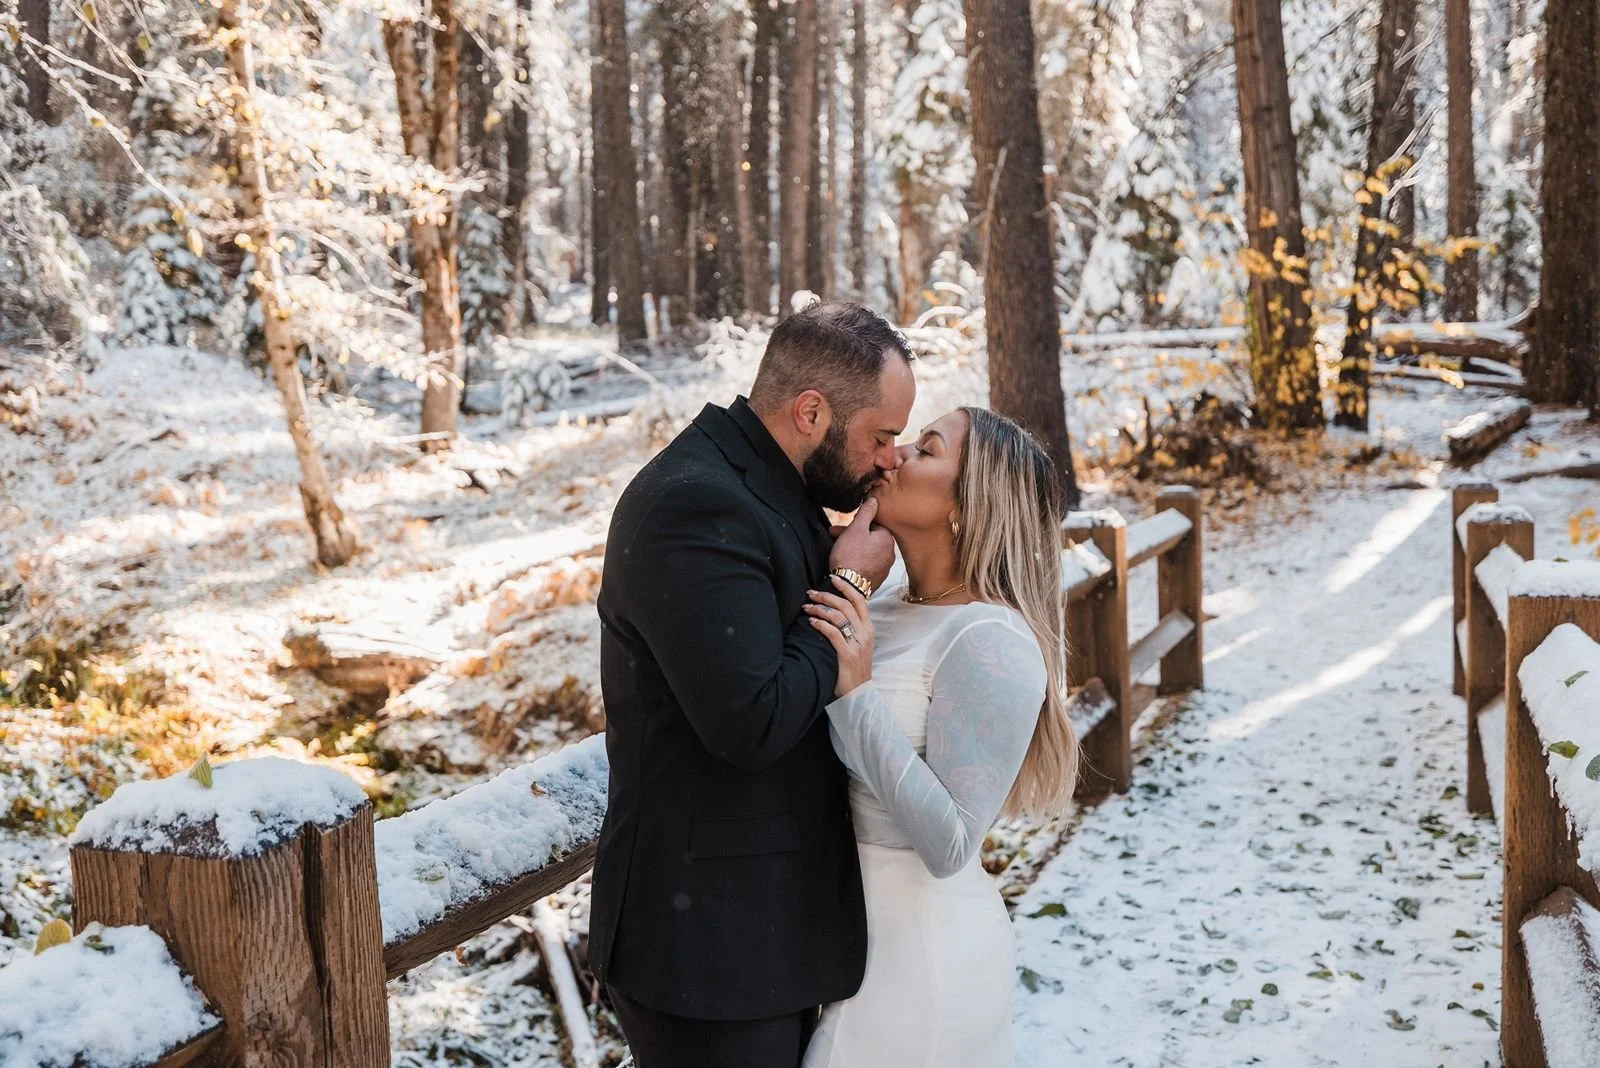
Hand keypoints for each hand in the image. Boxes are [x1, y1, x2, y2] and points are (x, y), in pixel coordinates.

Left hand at [805, 575, 873, 696]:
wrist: (859, 692)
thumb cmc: (854, 666)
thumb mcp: (860, 643)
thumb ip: (852, 626)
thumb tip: (835, 608)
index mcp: (868, 628)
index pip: (860, 600)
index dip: (846, 587)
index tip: (832, 578)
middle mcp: (864, 633)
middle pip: (845, 605)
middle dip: (826, 596)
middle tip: (811, 593)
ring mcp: (857, 644)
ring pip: (838, 617)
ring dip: (820, 608)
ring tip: (806, 607)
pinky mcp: (847, 655)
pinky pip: (833, 634)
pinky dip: (820, 624)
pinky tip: (811, 621)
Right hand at [827, 497, 894, 590]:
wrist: (847, 586)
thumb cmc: (850, 555)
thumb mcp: (856, 528)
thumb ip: (866, 512)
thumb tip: (875, 499)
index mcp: (887, 539)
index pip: (874, 524)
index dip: (857, 523)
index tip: (844, 526)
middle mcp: (890, 553)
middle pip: (870, 538)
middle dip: (852, 535)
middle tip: (835, 535)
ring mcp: (884, 568)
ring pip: (868, 551)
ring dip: (854, 547)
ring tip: (838, 550)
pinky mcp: (877, 579)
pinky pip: (868, 564)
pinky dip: (858, 561)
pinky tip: (847, 563)